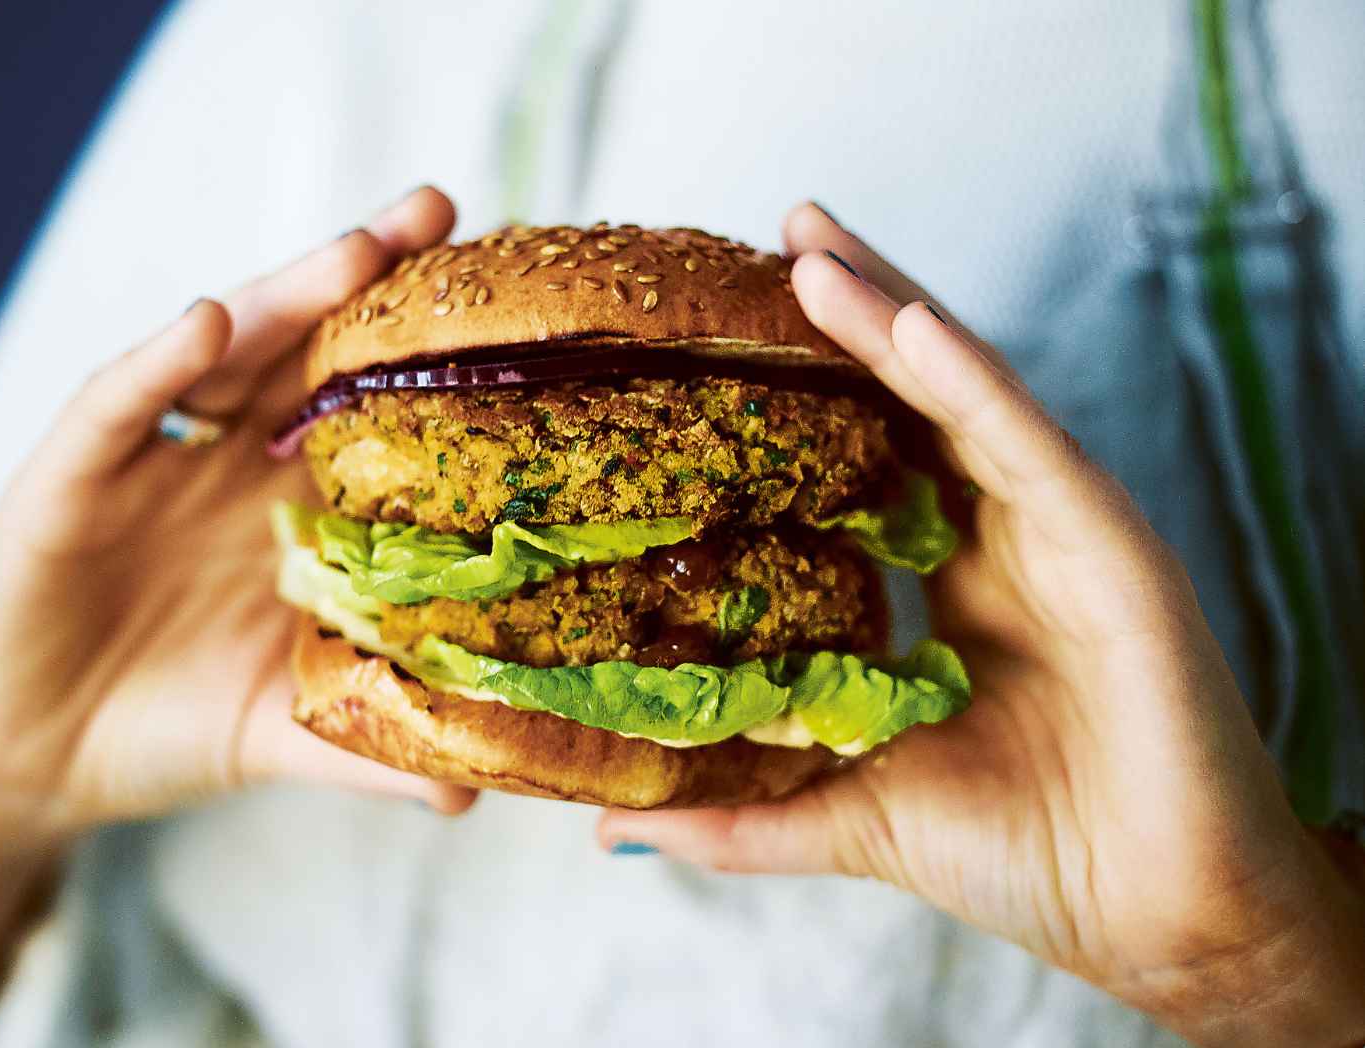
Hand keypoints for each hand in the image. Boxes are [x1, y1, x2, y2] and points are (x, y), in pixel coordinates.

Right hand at [0, 187, 474, 996]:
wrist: (37, 762)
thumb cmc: (169, 725)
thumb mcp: (284, 731)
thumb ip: (369, 749)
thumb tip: (476, 792)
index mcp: (297, 506)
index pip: (372, 409)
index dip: (432, 359)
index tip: (516, 310)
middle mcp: (234, 462)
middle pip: (308, 352)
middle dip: (370, 280)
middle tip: (442, 214)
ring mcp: (157, 458)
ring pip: (226, 354)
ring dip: (286, 295)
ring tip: (358, 249)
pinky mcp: (72, 476)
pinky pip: (119, 404)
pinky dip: (159, 365)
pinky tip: (207, 324)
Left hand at [598, 203, 1364, 1046]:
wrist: (1157, 921)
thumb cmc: (1027, 857)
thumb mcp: (851, 816)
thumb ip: (740, 813)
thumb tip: (608, 826)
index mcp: (953, 579)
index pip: (875, 452)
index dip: (813, 385)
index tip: (729, 326)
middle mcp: (1006, 538)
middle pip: (921, 396)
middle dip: (853, 308)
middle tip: (779, 232)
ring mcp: (1064, 535)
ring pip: (970, 399)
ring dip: (893, 316)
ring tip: (810, 250)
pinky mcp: (1117, 555)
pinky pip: (1033, 451)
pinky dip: (972, 385)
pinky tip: (909, 326)